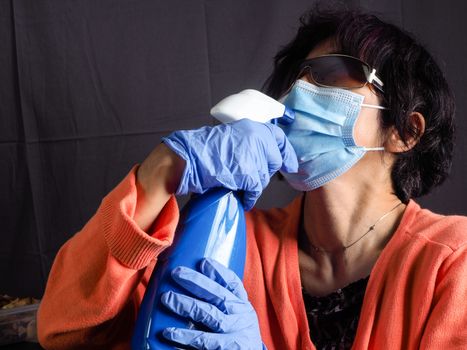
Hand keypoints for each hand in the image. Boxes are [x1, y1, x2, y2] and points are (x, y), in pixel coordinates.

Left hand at [161, 258, 263, 349]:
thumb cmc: (235, 339)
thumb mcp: (236, 319)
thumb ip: (219, 305)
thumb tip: (187, 286)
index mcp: (243, 306)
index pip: (233, 283)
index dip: (219, 271)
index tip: (203, 261)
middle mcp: (242, 316)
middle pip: (219, 295)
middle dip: (197, 281)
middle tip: (176, 273)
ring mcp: (235, 333)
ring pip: (210, 314)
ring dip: (187, 304)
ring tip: (167, 298)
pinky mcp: (228, 349)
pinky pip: (204, 341)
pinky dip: (186, 336)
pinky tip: (169, 332)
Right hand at [162, 119, 297, 209]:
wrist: (192, 157)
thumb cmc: (205, 149)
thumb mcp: (232, 135)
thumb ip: (250, 141)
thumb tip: (264, 156)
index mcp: (254, 127)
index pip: (279, 138)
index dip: (287, 153)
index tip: (291, 164)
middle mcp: (258, 139)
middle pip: (274, 161)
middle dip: (265, 171)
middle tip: (251, 176)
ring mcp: (255, 157)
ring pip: (265, 177)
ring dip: (254, 184)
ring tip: (239, 183)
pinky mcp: (250, 174)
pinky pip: (256, 190)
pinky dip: (249, 197)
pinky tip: (243, 198)